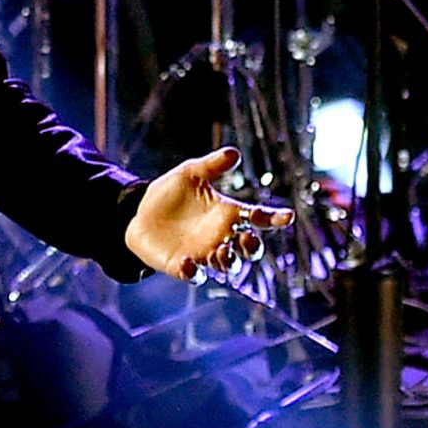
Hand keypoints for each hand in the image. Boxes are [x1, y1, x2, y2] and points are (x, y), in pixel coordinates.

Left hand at [124, 145, 291, 281]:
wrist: (140, 212)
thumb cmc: (170, 193)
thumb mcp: (190, 174)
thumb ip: (211, 166)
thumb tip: (234, 153)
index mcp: (228, 214)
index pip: (258, 218)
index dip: (275, 218)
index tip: (287, 216)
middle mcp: (221, 237)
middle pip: (248, 248)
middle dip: (253, 247)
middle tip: (247, 238)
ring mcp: (204, 254)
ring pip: (227, 265)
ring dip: (230, 262)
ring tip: (224, 253)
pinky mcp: (183, 266)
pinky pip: (194, 275)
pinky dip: (193, 272)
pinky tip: (188, 262)